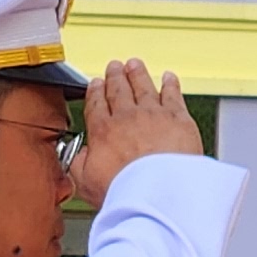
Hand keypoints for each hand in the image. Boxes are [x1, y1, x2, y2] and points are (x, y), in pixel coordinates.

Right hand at [70, 56, 204, 206]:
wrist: (159, 191)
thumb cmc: (127, 191)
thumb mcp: (87, 183)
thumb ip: (80, 165)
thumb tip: (78, 158)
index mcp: (103, 131)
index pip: (96, 104)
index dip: (96, 91)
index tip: (96, 84)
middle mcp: (127, 117)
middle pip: (119, 90)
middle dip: (115, 76)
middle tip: (114, 67)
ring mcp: (153, 114)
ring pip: (143, 86)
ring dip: (138, 73)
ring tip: (135, 65)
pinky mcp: (178, 118)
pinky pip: (172, 94)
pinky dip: (170, 83)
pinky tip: (169, 78)